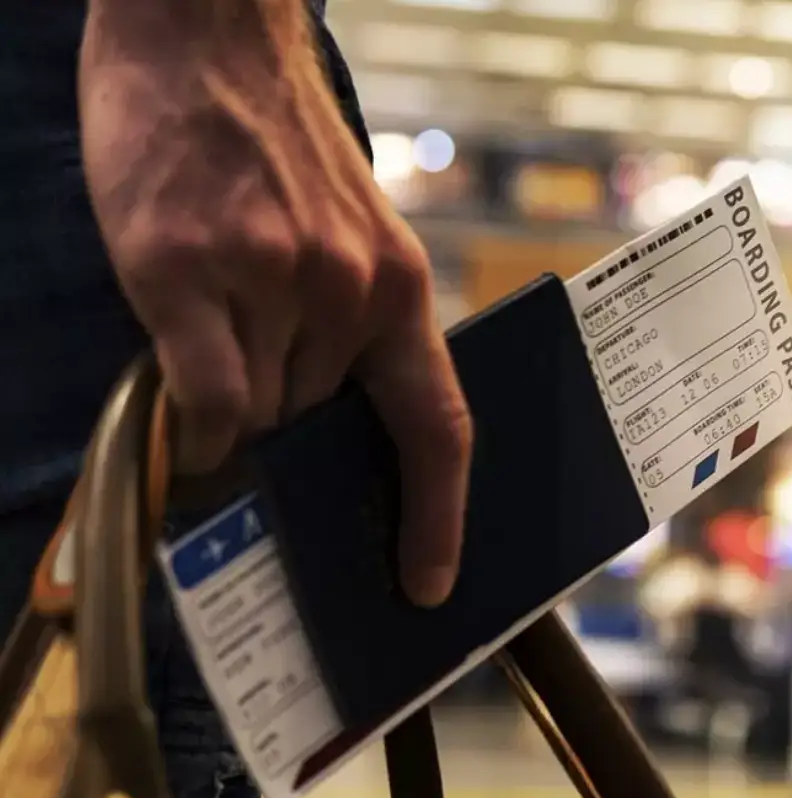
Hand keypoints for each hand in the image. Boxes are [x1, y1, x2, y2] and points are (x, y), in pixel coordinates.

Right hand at [79, 0, 471, 605]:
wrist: (206, 39)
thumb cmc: (277, 147)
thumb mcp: (353, 236)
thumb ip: (353, 331)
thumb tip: (327, 437)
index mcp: (401, 288)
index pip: (439, 428)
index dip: (438, 517)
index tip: (429, 583)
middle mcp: (346, 292)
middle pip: (319, 428)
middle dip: (291, 435)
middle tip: (261, 402)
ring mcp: (268, 281)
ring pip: (258, 415)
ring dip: (235, 404)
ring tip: (216, 325)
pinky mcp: (184, 270)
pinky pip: (203, 395)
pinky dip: (194, 417)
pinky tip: (186, 397)